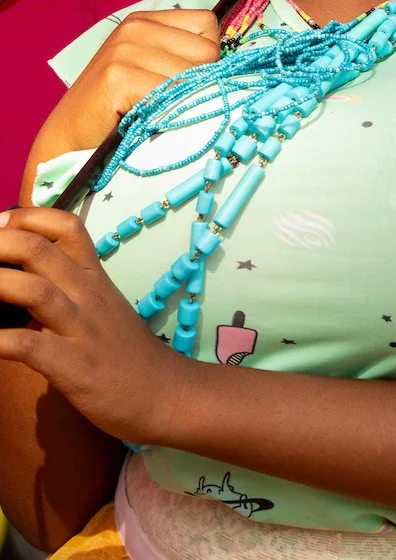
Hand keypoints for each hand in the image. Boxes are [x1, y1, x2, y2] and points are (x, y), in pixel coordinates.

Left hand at [0, 206, 188, 444]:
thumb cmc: (128, 353)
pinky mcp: (73, 366)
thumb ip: (70, 290)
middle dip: (0, 242)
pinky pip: (28, 345)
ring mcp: (81, 329)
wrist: (164, 393)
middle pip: (39, 250)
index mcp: (95, 277)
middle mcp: (88, 293)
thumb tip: (27, 280)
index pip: (67, 227)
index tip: (2, 222)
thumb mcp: (104, 308)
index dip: (29, 217)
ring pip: (34, 291)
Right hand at [27, 9, 219, 173]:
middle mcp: (135, 26)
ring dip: (180, 103)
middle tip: (166, 103)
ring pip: (193, 76)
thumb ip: (182, 57)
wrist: (67, 140)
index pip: (208, 25)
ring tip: (152, 112)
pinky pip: (170, 96)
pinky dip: (165, 115)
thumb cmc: (116, 109)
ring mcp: (124, 49)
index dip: (206, 58)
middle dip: (197, 82)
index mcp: (145, 20)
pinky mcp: (117, 77)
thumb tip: (234, 64)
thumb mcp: (150, 69)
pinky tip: (142, 120)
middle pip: (207, 52)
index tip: (183, 81)